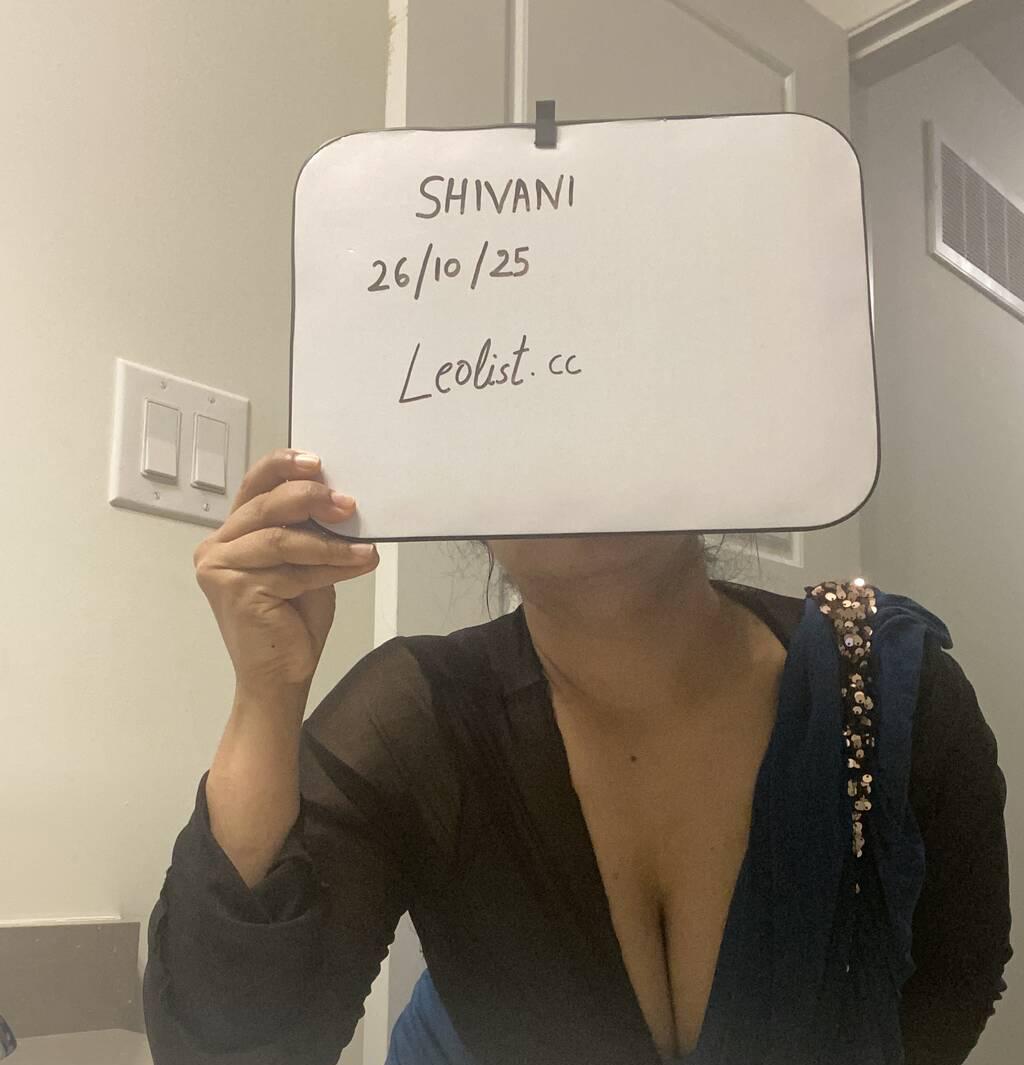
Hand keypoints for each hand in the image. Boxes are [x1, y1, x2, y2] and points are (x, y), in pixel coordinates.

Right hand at [193, 448, 376, 693]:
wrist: (281, 677)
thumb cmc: (293, 621)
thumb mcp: (304, 564)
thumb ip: (307, 533)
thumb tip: (340, 501)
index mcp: (232, 535)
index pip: (253, 487)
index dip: (282, 467)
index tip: (318, 462)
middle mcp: (216, 547)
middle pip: (265, 506)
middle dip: (311, 499)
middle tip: (349, 505)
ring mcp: (220, 569)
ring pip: (281, 539)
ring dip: (330, 542)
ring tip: (365, 547)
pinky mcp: (236, 590)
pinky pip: (292, 569)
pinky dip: (331, 566)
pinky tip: (360, 565)